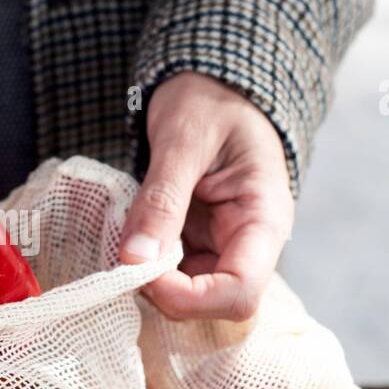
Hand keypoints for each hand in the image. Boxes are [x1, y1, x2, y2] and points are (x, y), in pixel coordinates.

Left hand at [120, 73, 292, 320]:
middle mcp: (249, 244)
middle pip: (214, 304)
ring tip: (127, 238)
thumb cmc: (209, 100)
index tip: (142, 272)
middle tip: (125, 256)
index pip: (241, 291)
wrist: (211, 83)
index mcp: (264, 219)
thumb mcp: (183, 140)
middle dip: (165, 292)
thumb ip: (161, 200)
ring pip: (189, 296)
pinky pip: (172, 274)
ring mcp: (223, 247)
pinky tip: (131, 238)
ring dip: (151, 281)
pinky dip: (145, 266)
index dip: (191, 298)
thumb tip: (134, 261)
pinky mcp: (199, 244)